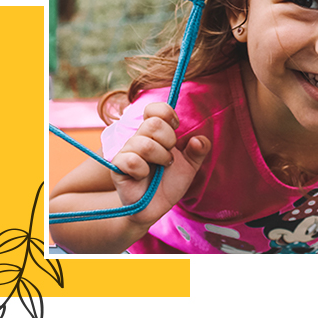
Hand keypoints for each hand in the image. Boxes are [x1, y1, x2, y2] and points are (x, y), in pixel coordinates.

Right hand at [110, 103, 210, 226]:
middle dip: (169, 140)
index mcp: (154, 133)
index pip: (154, 109)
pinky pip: (130, 160)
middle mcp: (138, 138)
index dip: (167, 114)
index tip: (176, 127)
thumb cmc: (169, 184)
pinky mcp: (118, 167)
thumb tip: (200, 139)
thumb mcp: (190, 166)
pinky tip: (144, 176)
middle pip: (153, 124)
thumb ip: (198, 151)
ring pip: (144, 143)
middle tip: (170, 157)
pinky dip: (142, 170)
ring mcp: (126, 151)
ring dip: (160, 158)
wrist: (156, 208)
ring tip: (161, 168)